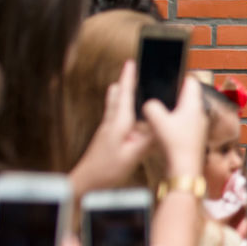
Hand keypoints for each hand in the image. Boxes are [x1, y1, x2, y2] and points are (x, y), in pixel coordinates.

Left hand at [69, 61, 156, 196]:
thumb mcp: (133, 156)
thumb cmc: (107, 170)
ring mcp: (107, 131)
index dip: (128, 78)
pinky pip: (116, 119)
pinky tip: (130, 118)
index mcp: (118, 124)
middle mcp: (111, 123)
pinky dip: (123, 111)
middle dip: (123, 83)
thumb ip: (147, 140)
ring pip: (115, 107)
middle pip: (116, 97)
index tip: (131, 62)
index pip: (124, 96)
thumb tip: (160, 126)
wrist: (85, 182)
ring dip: (121, 96)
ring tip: (127, 87)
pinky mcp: (107, 139)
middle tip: (130, 71)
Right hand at [143, 71, 209, 177]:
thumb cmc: (175, 143)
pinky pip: (185, 122)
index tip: (169, 74)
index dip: (181, 75)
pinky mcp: (194, 136)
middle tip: (161, 91)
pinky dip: (175, 120)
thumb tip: (150, 104)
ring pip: (187, 109)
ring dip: (175, 107)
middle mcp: (199, 113)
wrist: (185, 168)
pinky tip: (164, 125)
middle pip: (189, 95)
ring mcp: (199, 125)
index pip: (191, 81)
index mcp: (193, 104)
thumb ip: (151, 107)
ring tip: (160, 108)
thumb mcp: (157, 120)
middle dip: (175, 92)